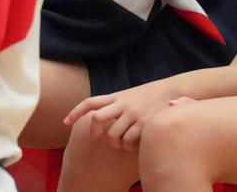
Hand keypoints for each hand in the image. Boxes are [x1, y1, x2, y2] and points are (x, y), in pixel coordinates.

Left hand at [63, 78, 180, 150]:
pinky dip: (128, 145)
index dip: (75, 112)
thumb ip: (115, 104)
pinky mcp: (144, 124)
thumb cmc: (149, 95)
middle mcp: (122, 104)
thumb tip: (99, 116)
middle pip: (97, 119)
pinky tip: (133, 143)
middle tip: (101, 137)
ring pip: (112, 135)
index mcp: (116, 96)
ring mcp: (133, 114)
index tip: (65, 122)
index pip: (90, 102)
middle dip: (95, 132)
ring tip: (121, 142)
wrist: (172, 90)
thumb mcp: (129, 95)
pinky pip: (128, 141)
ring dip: (114, 143)